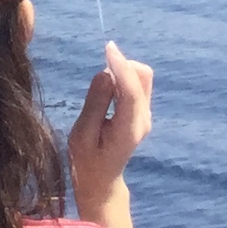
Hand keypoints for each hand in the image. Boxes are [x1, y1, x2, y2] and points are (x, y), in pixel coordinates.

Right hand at [69, 40, 153, 224]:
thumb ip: (95, 104)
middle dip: (122, 66)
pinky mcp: (141, 112)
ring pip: (141, 77)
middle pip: (142, 77)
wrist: (100, 180)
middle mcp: (143, 119)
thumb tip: (106, 73)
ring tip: (100, 91)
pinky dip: (122, 78)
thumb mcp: (82, 135)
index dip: (121, 66)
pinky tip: (107, 92)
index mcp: (129, 129)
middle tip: (98, 80)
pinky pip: (136, 84)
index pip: (131, 91)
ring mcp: (145, 115)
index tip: (107, 47)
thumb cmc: (86, 160)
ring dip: (122, 71)